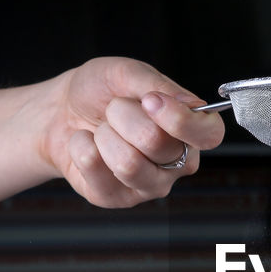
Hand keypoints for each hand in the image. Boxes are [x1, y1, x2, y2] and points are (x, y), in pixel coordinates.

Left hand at [40, 57, 224, 207]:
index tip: (150, 100)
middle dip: (124, 116)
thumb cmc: (100, 91)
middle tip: (114, 109)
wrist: (61, 110)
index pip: (208, 134)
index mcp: (190, 129)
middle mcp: (177, 162)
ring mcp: (149, 184)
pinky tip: (86, 143)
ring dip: (104, 135)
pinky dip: (81, 146)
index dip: (180, 119)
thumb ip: (159, 85)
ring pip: (128, 164)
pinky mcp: (117, 198)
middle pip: (157, 144)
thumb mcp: (127, 73)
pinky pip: (96, 170)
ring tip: (102, 129)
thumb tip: (190, 102)